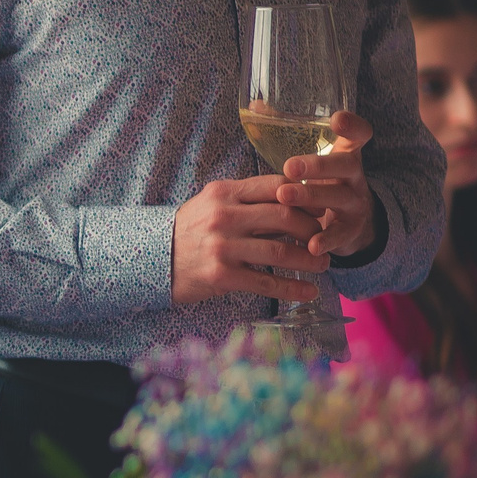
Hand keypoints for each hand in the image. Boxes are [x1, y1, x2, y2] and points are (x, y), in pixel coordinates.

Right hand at [170, 176, 328, 304]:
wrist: (151, 260)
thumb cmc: (190, 231)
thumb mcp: (212, 204)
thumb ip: (247, 200)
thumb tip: (294, 201)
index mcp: (223, 193)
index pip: (276, 185)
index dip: (305, 196)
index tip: (320, 209)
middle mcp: (223, 216)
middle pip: (284, 216)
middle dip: (313, 229)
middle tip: (325, 239)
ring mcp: (222, 246)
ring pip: (280, 251)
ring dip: (309, 260)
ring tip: (323, 265)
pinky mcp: (222, 275)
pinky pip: (266, 282)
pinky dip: (293, 288)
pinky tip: (309, 291)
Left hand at [275, 107, 374, 259]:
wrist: (350, 225)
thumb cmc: (322, 183)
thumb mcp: (315, 160)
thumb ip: (288, 132)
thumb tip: (255, 104)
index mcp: (345, 154)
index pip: (359, 135)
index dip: (353, 126)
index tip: (337, 118)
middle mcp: (354, 176)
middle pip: (345, 165)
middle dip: (318, 164)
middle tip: (289, 166)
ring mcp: (355, 204)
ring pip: (338, 197)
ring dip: (311, 196)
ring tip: (285, 196)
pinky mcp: (351, 231)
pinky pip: (340, 235)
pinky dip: (325, 239)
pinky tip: (310, 245)